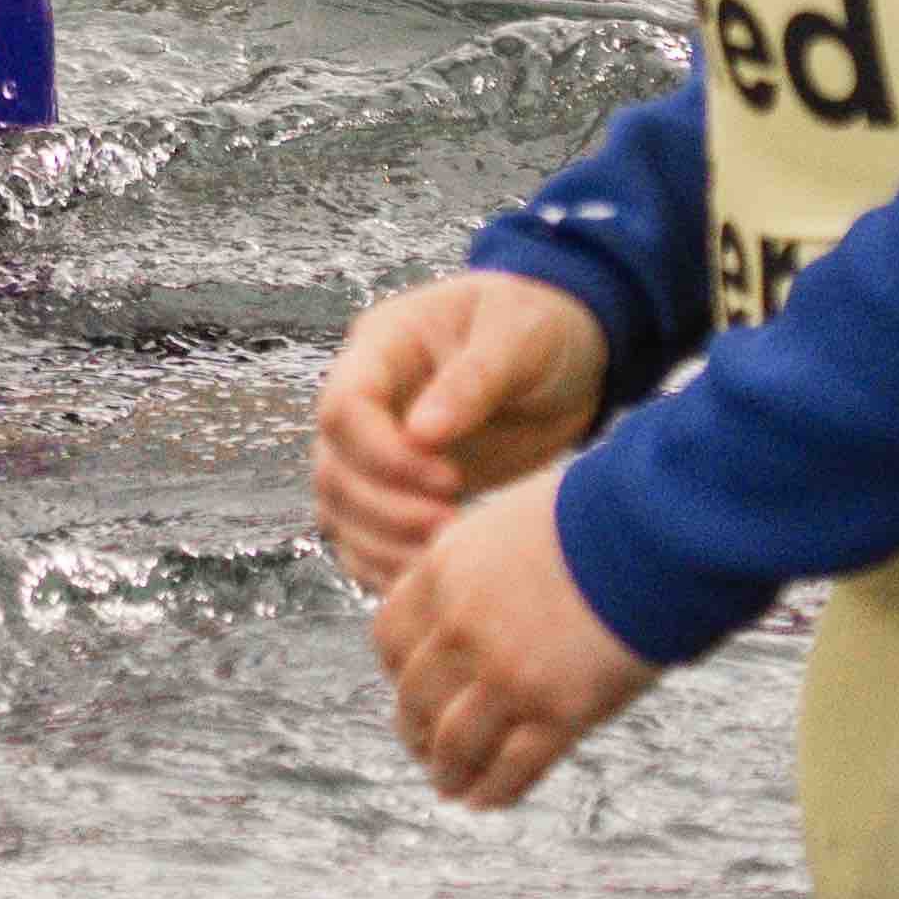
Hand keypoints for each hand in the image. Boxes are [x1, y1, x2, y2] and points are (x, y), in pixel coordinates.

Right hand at [311, 265, 607, 590]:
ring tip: (444, 554)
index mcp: (383, 346)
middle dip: (384, 508)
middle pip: (333, 466)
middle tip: (449, 525)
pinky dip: (382, 562)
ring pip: (339, 507)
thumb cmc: (540, 324)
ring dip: (380, 542)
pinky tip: (426, 574)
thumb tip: (420, 434)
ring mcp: (378, 445)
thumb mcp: (516, 336)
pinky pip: (362, 534)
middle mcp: (368, 399)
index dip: (382, 455)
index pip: (343, 408)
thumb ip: (471, 379)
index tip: (450, 480)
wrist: (565, 351)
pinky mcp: (399, 486)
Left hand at [373, 466, 658, 807]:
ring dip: (447, 771)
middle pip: (415, 698)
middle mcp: (464, 629)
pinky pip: (512, 769)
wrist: (655, 528)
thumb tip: (470, 597)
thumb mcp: (510, 521)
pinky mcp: (559, 713)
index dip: (395, 670)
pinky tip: (487, 800)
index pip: (388, 637)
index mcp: (444, 572)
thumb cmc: (596, 512)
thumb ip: (479, 567)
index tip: (407, 685)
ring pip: (455, 745)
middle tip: (423, 746)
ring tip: (450, 785)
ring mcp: (509, 675)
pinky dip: (494, 791)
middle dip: (414, 730)